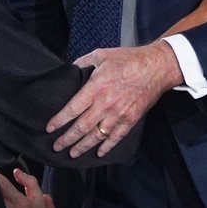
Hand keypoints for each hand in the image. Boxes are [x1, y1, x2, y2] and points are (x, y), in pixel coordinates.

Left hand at [48, 42, 182, 157]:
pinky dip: (107, 147)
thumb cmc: (129, 59)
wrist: (157, 67)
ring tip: (72, 153)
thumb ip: (83, 62)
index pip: (72, 109)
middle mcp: (105, 104)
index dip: (59, 121)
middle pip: (82, 127)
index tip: (49, 128)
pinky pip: (116, 137)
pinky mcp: (131, 119)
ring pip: (97, 136)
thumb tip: (71, 70)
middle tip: (56, 146)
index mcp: (95, 88)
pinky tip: (99, 152)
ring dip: (83, 146)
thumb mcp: (102, 54)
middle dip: (67, 139)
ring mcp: (119, 114)